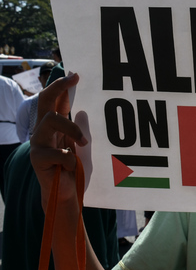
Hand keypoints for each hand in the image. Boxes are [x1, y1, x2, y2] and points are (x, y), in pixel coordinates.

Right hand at [30, 73, 87, 210]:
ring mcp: (39, 144)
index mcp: (54, 128)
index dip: (63, 87)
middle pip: (45, 102)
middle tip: (72, 79)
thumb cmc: (75, 170)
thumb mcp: (83, 147)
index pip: (55, 102)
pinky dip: (71, 158)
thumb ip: (80, 129)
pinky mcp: (38, 158)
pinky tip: (73, 166)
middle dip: (58, 87)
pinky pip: (58, 151)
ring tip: (84, 143)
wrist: (67, 194)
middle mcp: (43, 132)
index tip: (76, 75)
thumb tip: (80, 110)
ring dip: (72, 129)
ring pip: (51, 120)